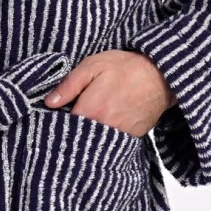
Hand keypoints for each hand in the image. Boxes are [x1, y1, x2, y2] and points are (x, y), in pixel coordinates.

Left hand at [41, 50, 176, 136]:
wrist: (161, 76)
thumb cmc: (125, 67)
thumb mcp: (92, 66)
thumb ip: (69, 85)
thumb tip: (49, 103)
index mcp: (90, 110)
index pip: (63, 127)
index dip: (56, 123)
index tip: (54, 118)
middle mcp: (103, 128)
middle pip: (78, 138)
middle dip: (70, 133)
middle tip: (70, 121)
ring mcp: (118, 135)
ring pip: (93, 143)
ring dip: (87, 138)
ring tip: (87, 125)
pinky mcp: (130, 139)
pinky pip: (110, 144)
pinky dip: (103, 139)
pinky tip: (101, 129)